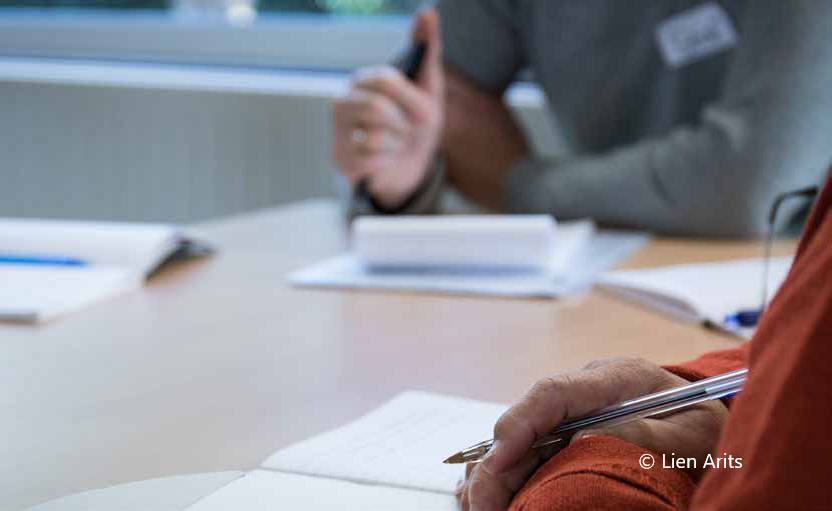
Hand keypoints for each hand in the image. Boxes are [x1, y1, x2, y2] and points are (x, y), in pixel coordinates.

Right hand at [330, 9, 443, 208]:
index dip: (411, 99)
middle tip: (412, 131)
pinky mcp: (340, 160)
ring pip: (375, 137)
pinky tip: (386, 160)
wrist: (411, 167)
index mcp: (362, 81)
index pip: (384, 79)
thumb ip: (427, 48)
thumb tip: (428, 12)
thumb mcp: (428, 86)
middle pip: (376, 108)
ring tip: (397, 144)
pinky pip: (370, 161)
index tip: (428, 114)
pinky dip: (388, 163)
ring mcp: (338, 132)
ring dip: (398, 145)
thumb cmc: (416, 122)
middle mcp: (343, 102)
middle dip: (404, 124)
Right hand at [456, 358, 727, 510]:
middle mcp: (583, 391)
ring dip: (491, 473)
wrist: (711, 416)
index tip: (497, 462)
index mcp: (615, 378)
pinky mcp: (565, 433)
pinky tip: (483, 497)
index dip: (519, 424)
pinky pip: (523, 452)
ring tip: (477, 505)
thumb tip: (584, 439)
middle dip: (495, 465)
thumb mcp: (694, 433)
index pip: (553, 393)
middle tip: (482, 504)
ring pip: (516, 439)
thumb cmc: (702, 424)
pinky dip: (499, 476)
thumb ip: (649, 435)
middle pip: (524, 422)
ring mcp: (571, 412)